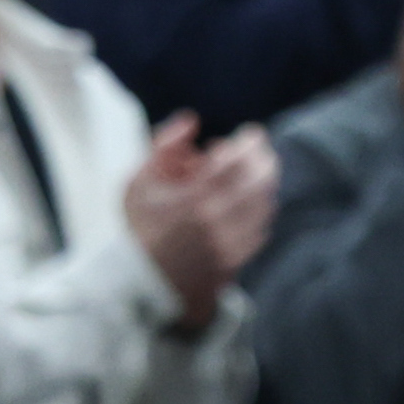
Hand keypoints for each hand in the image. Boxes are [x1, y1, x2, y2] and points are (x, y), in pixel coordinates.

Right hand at [126, 116, 277, 328]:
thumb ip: (162, 146)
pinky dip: (260, 213)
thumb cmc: (140, 227)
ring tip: (257, 176)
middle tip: (262, 151)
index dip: (249, 142)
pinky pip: (261, 230)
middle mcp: (214, 221)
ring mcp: (227, 244)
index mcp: (191, 198)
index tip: (250, 134)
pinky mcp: (234, 262)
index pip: (236, 160)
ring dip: (265, 185)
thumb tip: (192, 120)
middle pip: (260, 181)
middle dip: (265, 160)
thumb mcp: (138, 183)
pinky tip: (251, 206)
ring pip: (264, 205)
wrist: (140, 283)